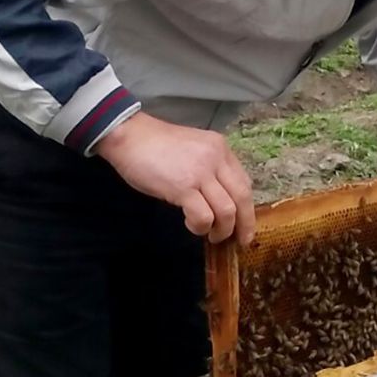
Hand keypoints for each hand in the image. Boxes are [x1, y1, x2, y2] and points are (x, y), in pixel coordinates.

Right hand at [97, 112, 255, 244]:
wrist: (128, 135)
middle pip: (242, 198)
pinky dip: (200, 226)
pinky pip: (204, 216)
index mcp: (220, 148)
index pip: (244, 182)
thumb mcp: (192, 150)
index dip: (247, 208)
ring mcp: (201, 172)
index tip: (244, 224)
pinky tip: (191, 225)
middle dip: (244, 225)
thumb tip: (217, 199)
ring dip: (222, 230)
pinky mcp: (184, 187)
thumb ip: (208, 168)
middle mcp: (216, 158)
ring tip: (210, 234)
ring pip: (227, 211)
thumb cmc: (154, 145)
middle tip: (238, 241)